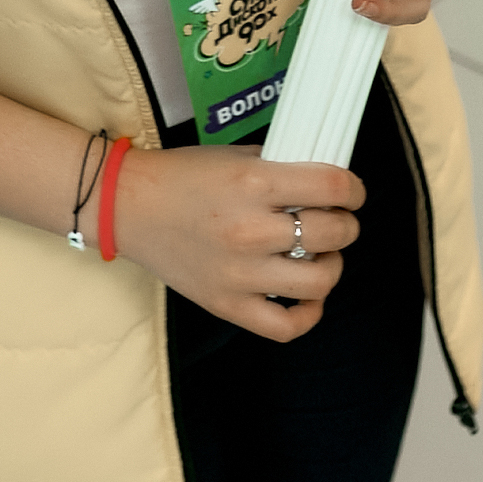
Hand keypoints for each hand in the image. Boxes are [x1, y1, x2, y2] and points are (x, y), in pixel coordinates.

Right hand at [110, 144, 364, 340]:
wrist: (129, 206)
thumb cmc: (181, 176)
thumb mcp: (235, 155)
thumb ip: (279, 168)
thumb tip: (322, 182)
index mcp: (253, 183)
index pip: (331, 189)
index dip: (353, 189)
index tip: (352, 192)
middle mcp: (250, 230)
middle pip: (332, 234)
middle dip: (345, 224)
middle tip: (338, 220)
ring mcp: (239, 274)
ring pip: (318, 281)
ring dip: (332, 265)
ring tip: (322, 254)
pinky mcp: (227, 305)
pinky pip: (285, 326)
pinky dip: (308, 315)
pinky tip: (308, 296)